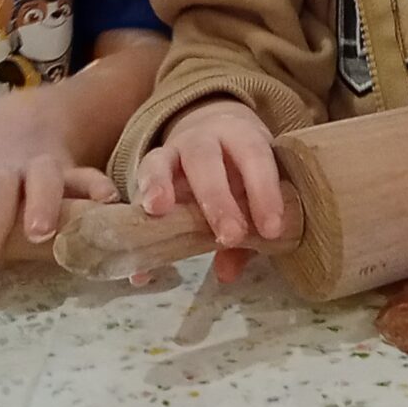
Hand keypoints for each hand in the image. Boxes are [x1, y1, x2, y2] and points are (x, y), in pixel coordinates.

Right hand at [134, 100, 283, 283]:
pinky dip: (135, 219)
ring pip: (161, 161)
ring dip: (158, 185)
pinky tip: (140, 263)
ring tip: (157, 210)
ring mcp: (171, 151)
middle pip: (206, 161)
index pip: (255, 157)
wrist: (213, 133)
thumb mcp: (254, 186)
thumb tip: (227, 273)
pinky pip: (137, 188)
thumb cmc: (241, 168)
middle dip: (216, 199)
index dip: (265, 192)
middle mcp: (203, 139)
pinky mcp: (148, 169)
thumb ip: (248, 228)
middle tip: (230, 235)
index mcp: (240, 136)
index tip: (272, 230)